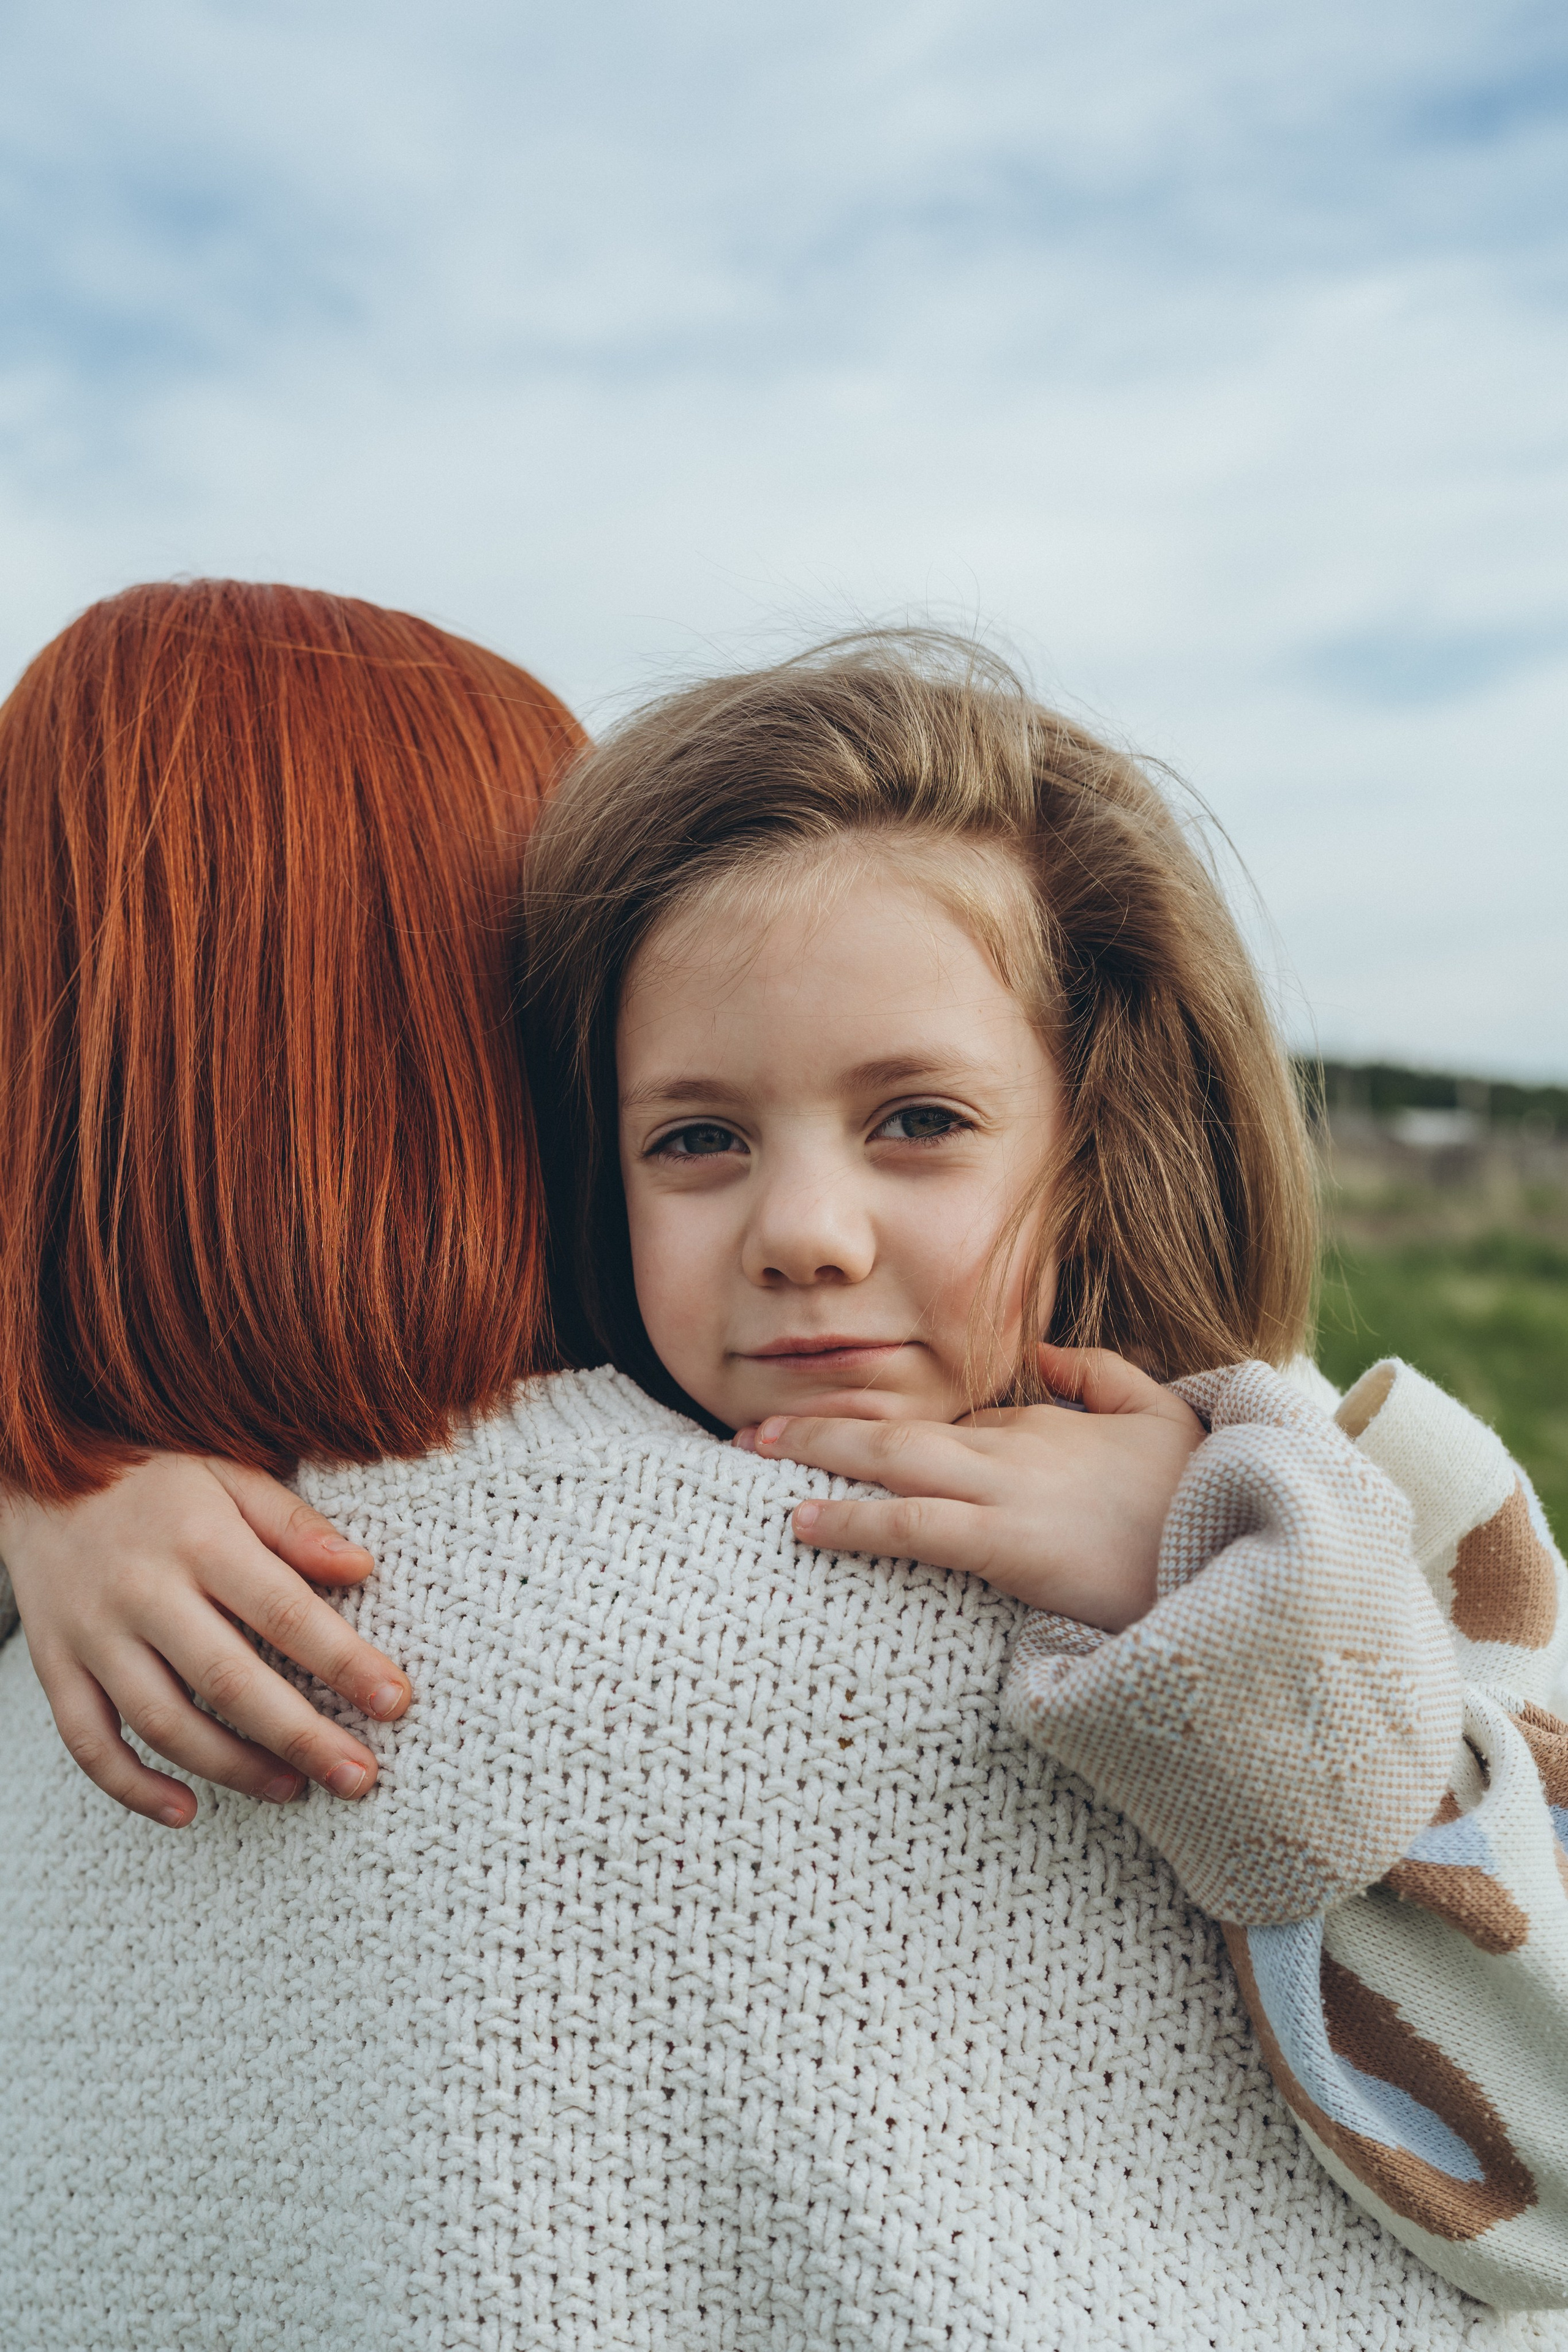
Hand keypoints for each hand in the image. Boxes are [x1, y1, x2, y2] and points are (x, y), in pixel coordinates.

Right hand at [0, 1454, 411, 1826]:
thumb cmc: (155, 1479)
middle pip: (229, 1681)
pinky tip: (186, 1810)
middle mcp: (144, 1591)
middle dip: (302, 1737)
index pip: (285, 1611)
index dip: (344, 1661)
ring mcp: (93, 1634)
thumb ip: (293, 1523)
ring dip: (233, 1767)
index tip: (394, 1702)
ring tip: (294, 1789)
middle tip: (359, 1777)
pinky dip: (133, 1787)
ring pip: (163, 1722)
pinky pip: (88, 1742)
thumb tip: (362, 1567)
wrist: (33, 1474)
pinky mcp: (55, 1665)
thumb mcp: (229, 1475)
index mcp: (200, 1539)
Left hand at [736, 1343, 1204, 1631]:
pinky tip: (804, 1522)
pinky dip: (854, 1519)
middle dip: (820, 1427)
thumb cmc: (1203, 1496)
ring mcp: (1007, 1496)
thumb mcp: (1161, 1413)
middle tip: (753, 1430)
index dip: (890, 1437)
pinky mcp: (1008, 1546)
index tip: (838, 1445)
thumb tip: (1045, 1355)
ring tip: (757, 1458)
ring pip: (893, 1466)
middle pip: (898, 1429)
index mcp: (1042, 1424)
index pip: (952, 1423)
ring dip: (819, 1459)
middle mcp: (1013, 1450)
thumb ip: (1101, 1374)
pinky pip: (915, 1527)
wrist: (1240, 1561)